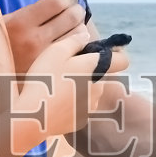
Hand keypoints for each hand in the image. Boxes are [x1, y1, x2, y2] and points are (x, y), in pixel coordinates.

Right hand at [4, 0, 87, 74]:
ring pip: (78, 35)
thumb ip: (31, 11)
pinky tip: (72, 42)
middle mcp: (34, 41)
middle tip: (74, 9)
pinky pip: (76, 53)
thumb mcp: (5, 21)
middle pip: (71, 17)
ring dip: (79, 26)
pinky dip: (78, 44)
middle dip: (76, 9)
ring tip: (73, 26)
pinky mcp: (52, 72)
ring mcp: (45, 59)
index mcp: (20, 23)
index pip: (56, 2)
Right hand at [16, 21, 128, 136]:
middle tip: (63, 69)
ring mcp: (90, 106)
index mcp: (95, 68)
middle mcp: (98, 88)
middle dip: (87, 71)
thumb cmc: (45, 79)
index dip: (116, 53)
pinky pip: (79, 106)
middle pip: (99, 75)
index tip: (103, 50)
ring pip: (89, 91)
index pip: (122, 60)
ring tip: (55, 87)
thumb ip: (75, 41)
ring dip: (78, 87)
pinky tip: (53, 101)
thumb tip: (86, 36)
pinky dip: (71, 103)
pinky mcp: (81, 119)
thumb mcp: (56, 51)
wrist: (33, 116)